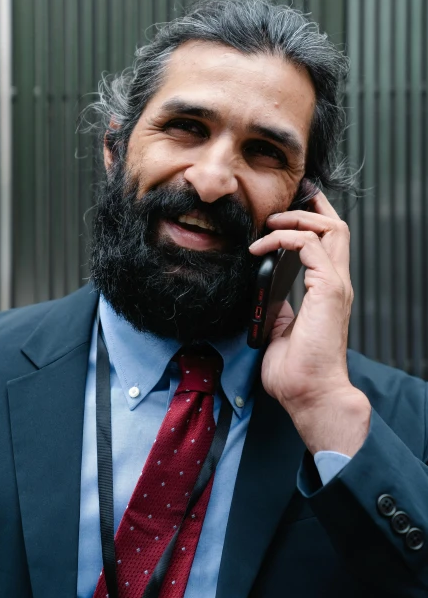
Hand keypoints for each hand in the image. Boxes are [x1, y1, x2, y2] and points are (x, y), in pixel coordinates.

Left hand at [249, 191, 370, 455]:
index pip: (330, 241)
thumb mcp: (281, 328)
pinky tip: (262, 248)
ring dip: (295, 218)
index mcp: (328, 290)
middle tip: (280, 203)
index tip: (288, 207)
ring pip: (328, 227)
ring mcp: (334, 284)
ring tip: (268, 223)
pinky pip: (308, 245)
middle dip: (309, 205)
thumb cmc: (297, 370)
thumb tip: (265, 290)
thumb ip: (278, 305)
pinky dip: (283, 238)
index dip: (313, 217)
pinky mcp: (327, 289)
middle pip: (335, 226)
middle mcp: (336, 283)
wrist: (309, 393)